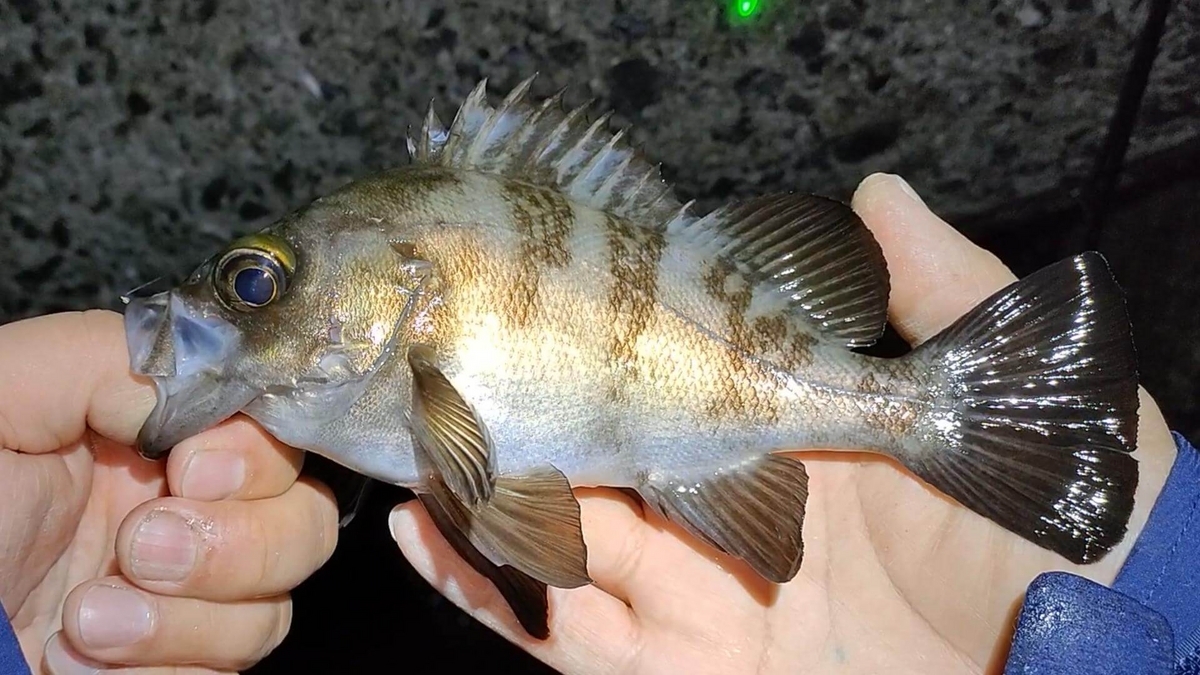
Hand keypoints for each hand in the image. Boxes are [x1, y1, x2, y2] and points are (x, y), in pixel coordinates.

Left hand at [0, 311, 339, 673]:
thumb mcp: (0, 397)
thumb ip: (107, 356)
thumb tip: (206, 392)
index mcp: (142, 434)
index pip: (270, 426)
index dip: (256, 451)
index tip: (196, 471)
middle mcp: (175, 506)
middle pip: (300, 512)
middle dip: (235, 540)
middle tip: (140, 548)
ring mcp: (181, 592)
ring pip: (277, 597)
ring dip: (192, 615)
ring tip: (90, 619)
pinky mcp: (173, 660)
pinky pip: (232, 663)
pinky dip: (171, 665)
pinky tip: (90, 656)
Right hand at [388, 173, 1178, 673]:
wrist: (1080, 672)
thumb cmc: (1049, 534)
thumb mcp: (1001, 396)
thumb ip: (939, 293)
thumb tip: (881, 191)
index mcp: (789, 447)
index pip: (665, 387)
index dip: (597, 350)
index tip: (535, 298)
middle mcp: (729, 523)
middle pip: (595, 468)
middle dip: (515, 424)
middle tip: (433, 369)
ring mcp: (700, 608)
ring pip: (561, 547)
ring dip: (481, 498)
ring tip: (405, 447)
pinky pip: (564, 640)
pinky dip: (491, 590)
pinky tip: (432, 533)